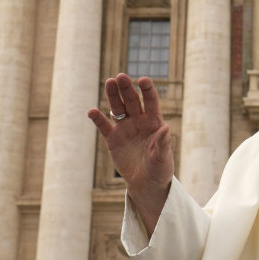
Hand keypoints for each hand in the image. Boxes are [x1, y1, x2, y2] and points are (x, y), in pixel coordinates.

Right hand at [88, 74, 173, 231]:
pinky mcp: (113, 139)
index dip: (147, 89)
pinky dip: (98, 119)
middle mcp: (139, 121)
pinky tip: (92, 111)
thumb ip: (163, 143)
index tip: (143, 80)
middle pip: (132, 100)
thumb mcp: (163, 157)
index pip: (151, 101)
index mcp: (154, 121)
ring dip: (113, 96)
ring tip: (109, 82)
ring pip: (118, 108)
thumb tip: (166, 128)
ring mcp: (125, 128)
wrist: (147, 183)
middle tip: (120, 76)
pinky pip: (104, 127)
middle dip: (126, 88)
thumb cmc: (160, 168)